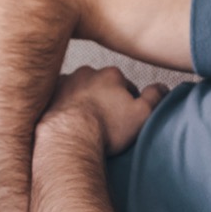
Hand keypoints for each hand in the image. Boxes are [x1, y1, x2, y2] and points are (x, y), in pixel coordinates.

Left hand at [37, 66, 168, 154]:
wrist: (68, 139)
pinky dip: (63, 107)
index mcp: (111, 74)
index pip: (125, 86)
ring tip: (85, 124)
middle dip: (104, 99)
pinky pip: (58, 99)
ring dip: (83, 101)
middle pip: (101, 86)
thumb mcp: (143, 115)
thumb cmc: (106, 128)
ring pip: (79, 90)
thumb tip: (163, 86)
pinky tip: (67, 122)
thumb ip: (155, 97)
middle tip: (105, 122)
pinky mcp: (47, 96)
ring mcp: (65, 82)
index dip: (128, 103)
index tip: (125, 119)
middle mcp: (87, 72)